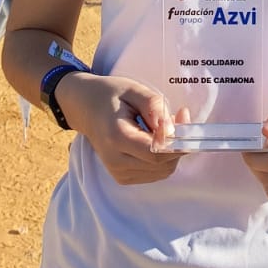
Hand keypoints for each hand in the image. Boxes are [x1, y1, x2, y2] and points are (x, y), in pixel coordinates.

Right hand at [57, 74, 188, 185]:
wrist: (85, 108)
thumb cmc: (110, 95)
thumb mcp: (133, 90)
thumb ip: (154, 106)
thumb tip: (172, 130)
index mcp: (117, 137)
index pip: (156, 152)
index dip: (177, 140)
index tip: (182, 115)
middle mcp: (116, 161)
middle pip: (162, 163)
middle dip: (178, 142)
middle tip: (178, 116)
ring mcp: (119, 173)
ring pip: (162, 170)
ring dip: (172, 150)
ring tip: (163, 126)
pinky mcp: (123, 177)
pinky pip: (155, 172)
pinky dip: (163, 157)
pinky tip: (155, 139)